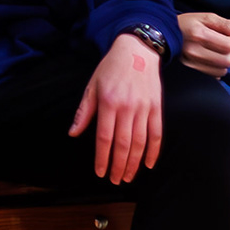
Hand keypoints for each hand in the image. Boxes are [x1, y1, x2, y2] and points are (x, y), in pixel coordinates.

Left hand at [72, 35, 164, 182]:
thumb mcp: (92, 86)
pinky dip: (153, 151)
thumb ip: (84, 111)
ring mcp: (144, 108)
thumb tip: (73, 133)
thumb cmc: (110, 68)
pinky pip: (156, 133)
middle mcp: (127, 107)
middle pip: (123, 145)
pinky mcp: (156, 107)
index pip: (104, 138)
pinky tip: (148, 164)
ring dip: (134, 163)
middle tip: (115, 180)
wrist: (137, 49)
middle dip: (119, 166)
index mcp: (108, 103)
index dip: (102, 158)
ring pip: (140, 142)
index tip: (101, 172)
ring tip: (128, 177)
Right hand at [174, 10, 229, 76]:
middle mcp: (193, 51)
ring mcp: (190, 63)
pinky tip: (209, 61)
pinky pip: (213, 77)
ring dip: (224, 62)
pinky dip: (216, 70)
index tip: (225, 37)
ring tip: (215, 53)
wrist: (164, 34)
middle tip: (222, 46)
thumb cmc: (188, 25)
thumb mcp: (206, 18)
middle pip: (227, 60)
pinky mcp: (189, 72)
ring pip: (222, 71)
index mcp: (199, 34)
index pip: (229, 45)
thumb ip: (227, 24)